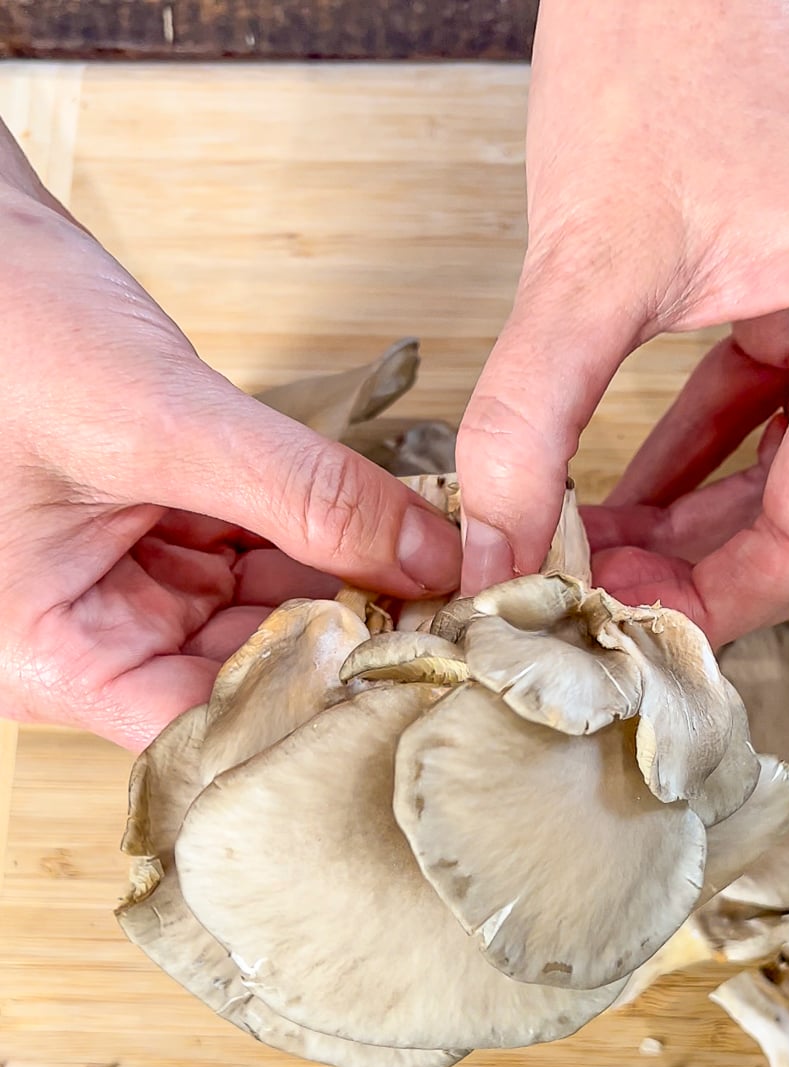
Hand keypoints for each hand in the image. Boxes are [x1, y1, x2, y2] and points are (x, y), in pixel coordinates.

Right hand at [0, 135, 459, 748]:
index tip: (408, 675)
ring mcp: (128, 582)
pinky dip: (316, 539)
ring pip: (262, 612)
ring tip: (430, 575)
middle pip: (244, 670)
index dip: (311, 705)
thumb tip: (425, 558)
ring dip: (341, 587)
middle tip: (445, 621)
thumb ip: (300, 495)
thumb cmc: (4, 321)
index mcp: (51, 653)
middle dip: (341, 639)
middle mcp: (90, 633)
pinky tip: (384, 530)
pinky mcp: (161, 529)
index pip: (207, 726)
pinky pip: (257, 554)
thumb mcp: (158, 421)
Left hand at [455, 0, 788, 641]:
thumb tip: (492, 553)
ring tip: (598, 555)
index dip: (714, 603)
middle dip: (713, 580)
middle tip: (600, 600)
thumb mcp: (582, 263)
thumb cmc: (663, 48)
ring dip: (708, 537)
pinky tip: (629, 501)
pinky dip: (710, 473)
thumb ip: (527, 425)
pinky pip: (785, 427)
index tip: (615, 627)